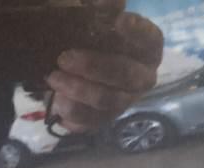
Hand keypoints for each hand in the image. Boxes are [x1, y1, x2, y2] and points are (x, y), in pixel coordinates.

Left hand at [46, 0, 162, 132]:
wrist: (69, 69)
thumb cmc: (88, 38)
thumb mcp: (90, 18)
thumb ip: (101, 9)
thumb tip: (110, 1)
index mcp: (147, 48)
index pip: (151, 39)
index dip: (137, 32)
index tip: (119, 21)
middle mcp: (142, 77)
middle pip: (126, 74)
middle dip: (94, 66)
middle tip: (64, 57)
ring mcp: (124, 102)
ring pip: (106, 100)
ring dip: (78, 89)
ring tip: (53, 76)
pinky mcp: (103, 120)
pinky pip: (89, 120)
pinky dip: (70, 108)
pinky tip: (56, 96)